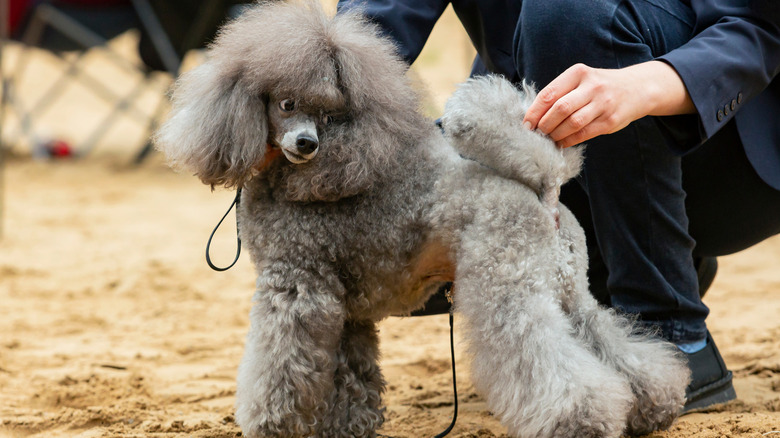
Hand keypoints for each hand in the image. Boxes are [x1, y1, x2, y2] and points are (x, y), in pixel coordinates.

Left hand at [523, 61, 694, 147]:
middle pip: (560, 109)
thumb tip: (533, 116)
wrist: (637, 88)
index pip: (549, 94)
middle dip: (544, 125)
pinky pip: (583, 134)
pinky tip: (561, 143)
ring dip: (555, 135)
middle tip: (537, 134)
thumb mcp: (581, 79)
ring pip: (572, 123)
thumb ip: (560, 92)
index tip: (525, 125)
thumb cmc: (599, 86)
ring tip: (547, 139)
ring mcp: (603, 103)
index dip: (534, 112)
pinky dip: (568, 141)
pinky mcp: (610, 120)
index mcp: (578, 73)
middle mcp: (592, 86)